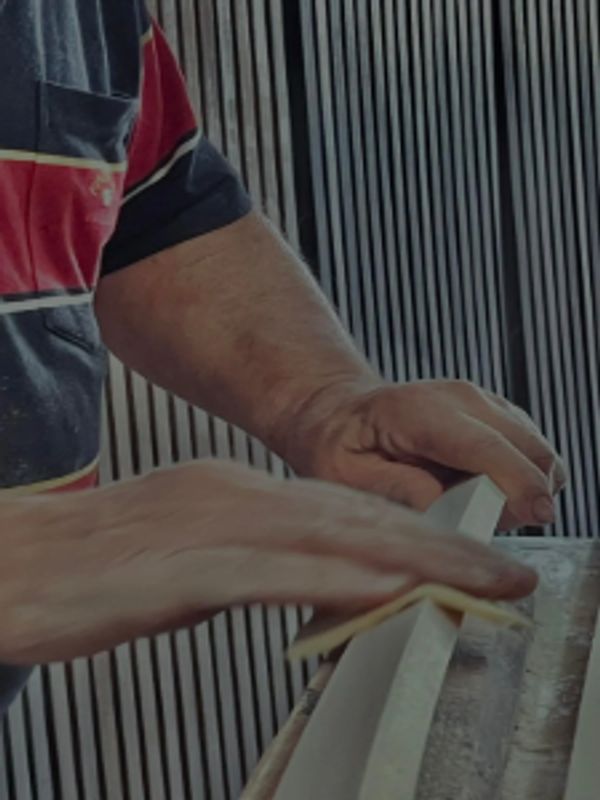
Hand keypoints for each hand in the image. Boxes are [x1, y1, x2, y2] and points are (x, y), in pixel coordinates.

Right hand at [0, 460, 535, 663]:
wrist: (18, 560)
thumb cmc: (100, 563)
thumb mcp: (194, 551)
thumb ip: (252, 556)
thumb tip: (307, 577)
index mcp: (236, 493)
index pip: (343, 510)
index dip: (413, 532)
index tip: (464, 554)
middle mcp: (234, 498)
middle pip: (355, 517)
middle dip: (440, 543)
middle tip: (502, 566)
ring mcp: (212, 528)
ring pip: (331, 539)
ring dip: (414, 559)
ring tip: (478, 577)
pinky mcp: (184, 570)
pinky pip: (274, 573)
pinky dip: (336, 579)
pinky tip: (385, 585)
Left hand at [282, 379, 565, 528]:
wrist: (343, 412)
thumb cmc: (340, 447)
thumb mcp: (347, 476)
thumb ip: (396, 489)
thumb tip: (445, 506)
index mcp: (418, 411)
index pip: (484, 445)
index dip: (518, 482)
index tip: (537, 516)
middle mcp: (460, 397)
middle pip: (527, 447)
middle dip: (525, 495)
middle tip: (483, 523)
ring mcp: (482, 400)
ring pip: (538, 450)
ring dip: (524, 488)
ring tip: (474, 504)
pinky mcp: (496, 412)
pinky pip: (531, 450)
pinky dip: (520, 477)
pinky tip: (480, 488)